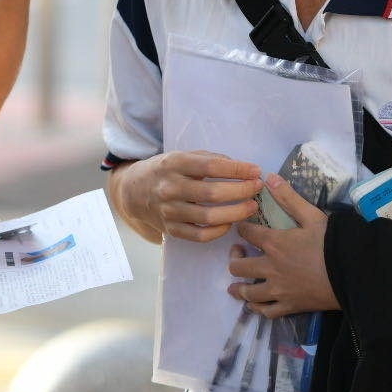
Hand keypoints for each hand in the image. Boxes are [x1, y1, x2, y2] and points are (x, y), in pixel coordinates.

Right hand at [125, 150, 261, 243]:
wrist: (134, 191)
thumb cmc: (166, 171)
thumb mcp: (183, 156)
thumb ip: (210, 159)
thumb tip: (241, 169)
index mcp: (174, 163)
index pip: (210, 166)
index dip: (236, 169)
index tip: (256, 170)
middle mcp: (170, 187)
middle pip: (211, 193)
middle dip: (240, 191)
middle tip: (257, 188)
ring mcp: (169, 211)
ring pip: (208, 216)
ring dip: (235, 212)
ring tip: (251, 206)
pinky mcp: (171, 230)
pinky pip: (199, 235)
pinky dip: (218, 231)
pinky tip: (231, 223)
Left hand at [228, 173, 338, 317]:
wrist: (352, 272)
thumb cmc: (331, 242)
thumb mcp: (312, 215)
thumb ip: (289, 198)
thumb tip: (269, 177)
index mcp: (274, 243)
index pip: (246, 233)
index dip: (241, 228)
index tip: (242, 227)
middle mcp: (270, 268)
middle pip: (239, 266)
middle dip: (234, 258)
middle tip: (239, 254)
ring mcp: (278, 290)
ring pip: (248, 292)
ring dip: (239, 287)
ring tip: (236, 285)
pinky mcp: (289, 306)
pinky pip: (266, 312)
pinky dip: (257, 308)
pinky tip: (255, 305)